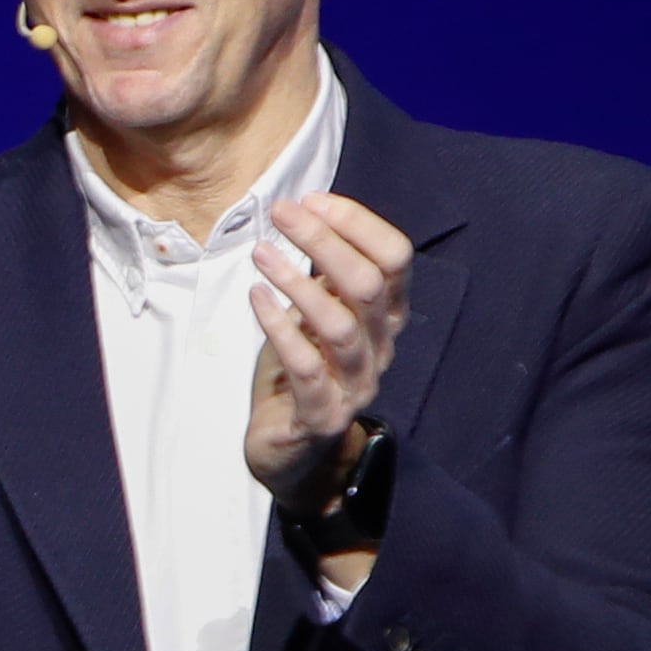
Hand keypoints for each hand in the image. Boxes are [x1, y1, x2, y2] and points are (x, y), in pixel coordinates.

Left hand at [248, 191, 411, 505]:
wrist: (293, 450)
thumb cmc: (301, 369)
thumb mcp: (315, 314)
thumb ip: (323, 274)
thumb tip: (308, 212)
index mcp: (385, 315)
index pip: (394, 257)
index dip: (356, 223)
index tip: (310, 200)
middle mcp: (379, 345)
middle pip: (367, 283)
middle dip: (324, 241)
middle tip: (281, 214)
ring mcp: (355, 383)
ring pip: (340, 324)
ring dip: (298, 282)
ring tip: (261, 254)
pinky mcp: (322, 414)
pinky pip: (307, 368)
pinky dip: (279, 328)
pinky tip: (256, 297)